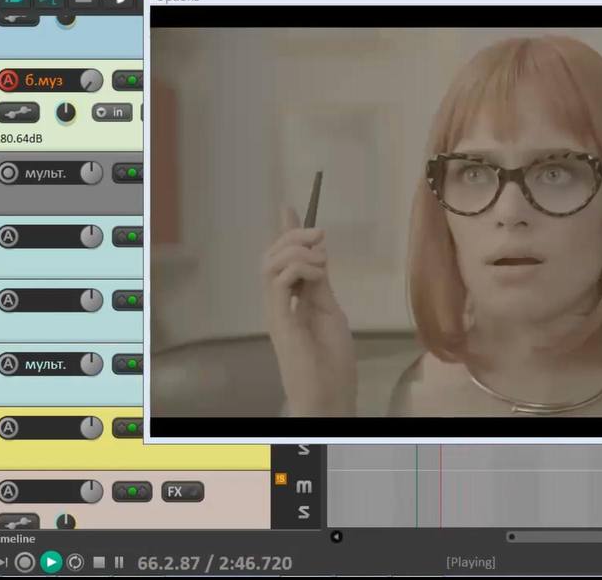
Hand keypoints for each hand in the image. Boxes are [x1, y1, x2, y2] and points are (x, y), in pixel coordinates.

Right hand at [262, 207, 356, 415]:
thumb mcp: (330, 311)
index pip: (283, 258)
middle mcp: (278, 302)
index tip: (289, 207)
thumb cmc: (332, 360)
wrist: (329, 394)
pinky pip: (277, 282)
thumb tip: (317, 255)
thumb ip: (320, 285)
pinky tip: (317, 274)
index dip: (286, 232)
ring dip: (296, 251)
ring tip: (321, 260)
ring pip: (270, 264)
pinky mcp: (279, 321)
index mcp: (291, 299)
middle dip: (293, 236)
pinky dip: (297, 269)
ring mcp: (276, 311)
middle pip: (272, 256)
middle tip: (319, 234)